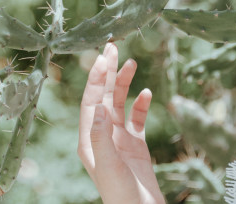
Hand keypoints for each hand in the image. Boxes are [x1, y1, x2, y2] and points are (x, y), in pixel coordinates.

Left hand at [78, 43, 165, 203]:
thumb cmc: (121, 194)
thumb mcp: (109, 164)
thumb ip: (102, 136)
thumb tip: (98, 107)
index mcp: (89, 139)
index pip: (91, 101)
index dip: (96, 78)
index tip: (103, 57)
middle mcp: (101, 136)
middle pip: (103, 97)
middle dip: (107, 72)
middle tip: (113, 47)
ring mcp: (119, 140)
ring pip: (119, 104)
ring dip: (124, 84)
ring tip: (131, 63)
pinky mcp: (135, 145)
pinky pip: (136, 119)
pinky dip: (140, 104)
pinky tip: (146, 93)